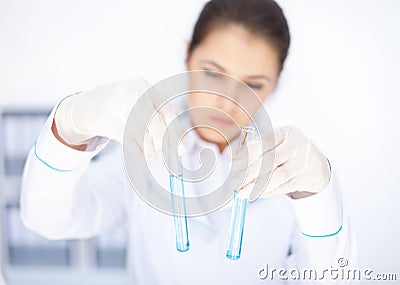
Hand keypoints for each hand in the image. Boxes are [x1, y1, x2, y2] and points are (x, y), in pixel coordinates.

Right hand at [54, 78, 180, 159]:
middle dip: (163, 145)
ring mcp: (119, 106)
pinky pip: (131, 143)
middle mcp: (133, 93)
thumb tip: (181, 148)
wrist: (87, 106)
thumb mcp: (143, 105)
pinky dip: (138, 150)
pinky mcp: (108, 121)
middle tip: (163, 154)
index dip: (176, 134)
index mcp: (145, 87)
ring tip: (150, 152)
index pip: (168, 114)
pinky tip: (138, 148)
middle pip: (157, 126)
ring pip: (144, 137)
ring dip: (151, 151)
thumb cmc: (123, 107)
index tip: (180, 150)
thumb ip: (162, 121)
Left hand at [232, 127, 330, 199]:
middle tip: (235, 183)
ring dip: (257, 186)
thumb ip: (254, 149)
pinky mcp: (308, 177)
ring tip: (242, 192)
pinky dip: (268, 191)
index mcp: (286, 132)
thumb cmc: (287, 153)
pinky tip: (256, 194)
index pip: (264, 142)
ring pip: (279, 176)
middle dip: (249, 174)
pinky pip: (285, 186)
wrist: (317, 164)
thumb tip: (231, 153)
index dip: (246, 154)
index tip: (233, 165)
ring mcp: (305, 161)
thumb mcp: (274, 145)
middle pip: (271, 160)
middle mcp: (297, 145)